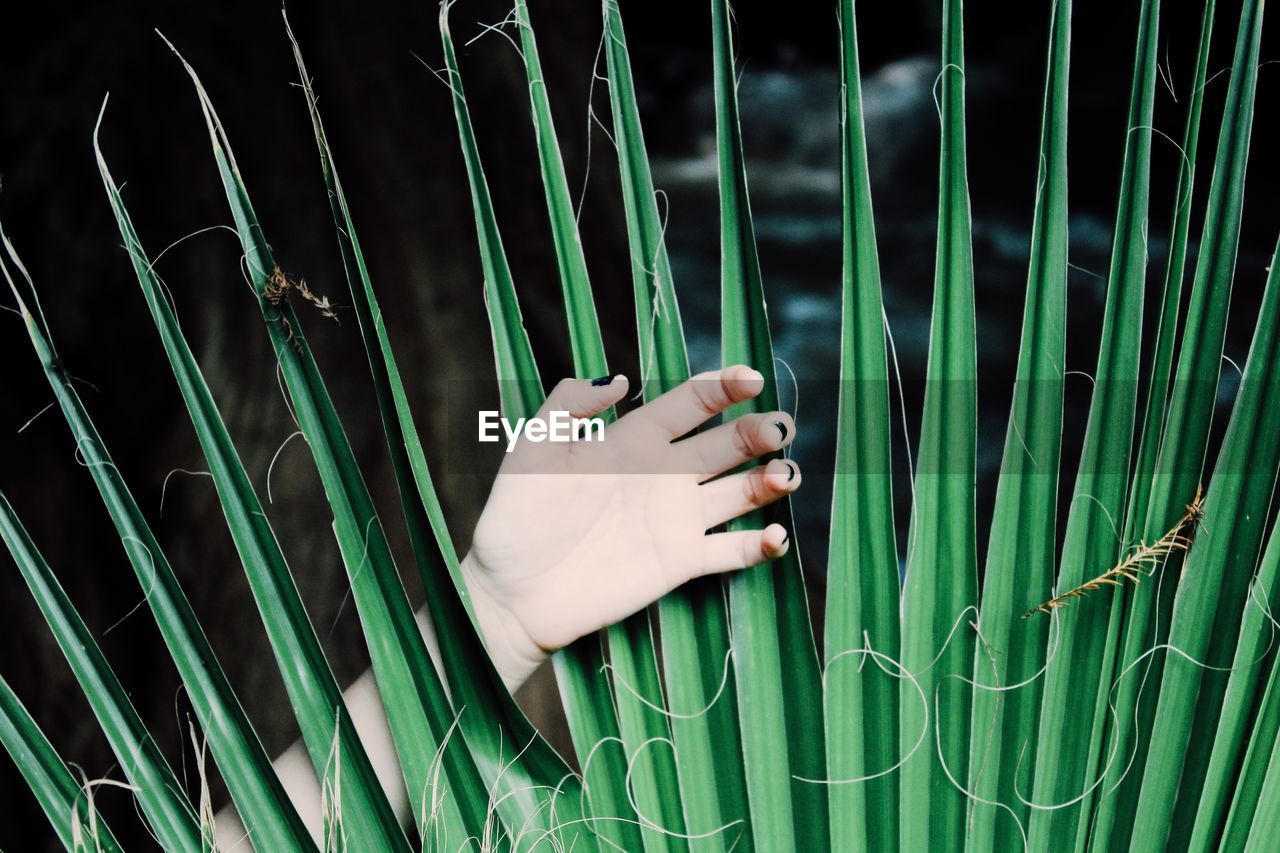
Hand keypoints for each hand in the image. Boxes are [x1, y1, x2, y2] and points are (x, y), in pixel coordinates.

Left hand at [461, 364, 799, 689]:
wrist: (512, 593)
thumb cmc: (515, 518)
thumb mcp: (532, 450)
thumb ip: (567, 406)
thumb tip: (617, 379)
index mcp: (633, 441)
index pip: (690, 404)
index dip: (723, 387)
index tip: (751, 378)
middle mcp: (664, 474)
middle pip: (727, 444)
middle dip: (759, 432)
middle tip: (779, 429)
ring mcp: (676, 519)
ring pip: (740, 492)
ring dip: (770, 481)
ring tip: (786, 476)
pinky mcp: (681, 563)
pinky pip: (731, 551)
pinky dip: (759, 545)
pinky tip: (773, 538)